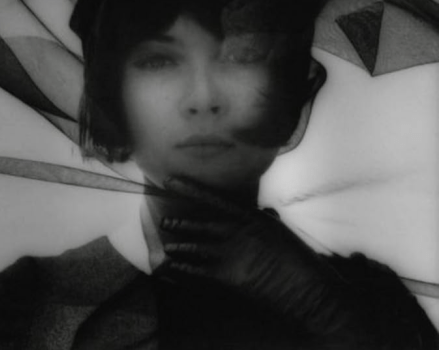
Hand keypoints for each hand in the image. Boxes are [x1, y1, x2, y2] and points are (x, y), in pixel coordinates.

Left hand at [158, 177, 360, 338]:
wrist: (306, 289)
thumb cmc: (297, 260)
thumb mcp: (280, 231)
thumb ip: (263, 220)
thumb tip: (261, 212)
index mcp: (249, 217)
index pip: (212, 199)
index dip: (190, 190)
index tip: (171, 181)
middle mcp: (236, 231)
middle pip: (199, 223)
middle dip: (180, 223)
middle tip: (164, 222)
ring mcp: (229, 253)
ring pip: (194, 246)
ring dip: (179, 246)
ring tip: (167, 247)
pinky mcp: (226, 275)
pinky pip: (196, 269)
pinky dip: (182, 268)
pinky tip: (172, 268)